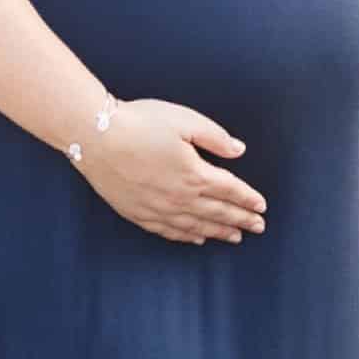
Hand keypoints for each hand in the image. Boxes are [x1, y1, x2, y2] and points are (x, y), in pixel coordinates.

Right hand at [75, 97, 268, 246]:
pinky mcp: (139, 214)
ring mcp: (159, 210)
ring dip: (219, 232)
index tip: (262, 207)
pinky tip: (197, 238)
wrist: (96, 137)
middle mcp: (180, 198)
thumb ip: (214, 137)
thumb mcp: (183, 120)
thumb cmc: (140, 122)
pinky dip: (188, 237)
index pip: (229, 190)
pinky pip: (171, 232)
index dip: (247, 199)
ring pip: (196, 226)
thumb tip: (239, 150)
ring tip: (235, 237)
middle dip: (240, 220)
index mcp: (194, 173)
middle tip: (258, 228)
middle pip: (217, 212)